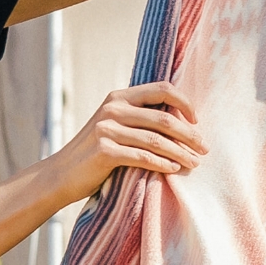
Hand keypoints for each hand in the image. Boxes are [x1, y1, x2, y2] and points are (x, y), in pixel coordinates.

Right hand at [48, 82, 207, 200]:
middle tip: (204, 149)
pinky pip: (143, 157)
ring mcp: (106, 129)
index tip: (197, 121)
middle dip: (189, 135)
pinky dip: (162, 164)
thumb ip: (138, 117)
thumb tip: (181, 120)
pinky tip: (174, 170)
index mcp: (118, 97)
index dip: (184, 102)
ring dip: (180, 153)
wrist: (60, 175)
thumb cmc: (94, 152)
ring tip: (195, 163)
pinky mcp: (104, 151)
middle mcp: (112, 109)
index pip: (161, 89)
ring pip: (156, 140)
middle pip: (164, 118)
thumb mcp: (113, 125)